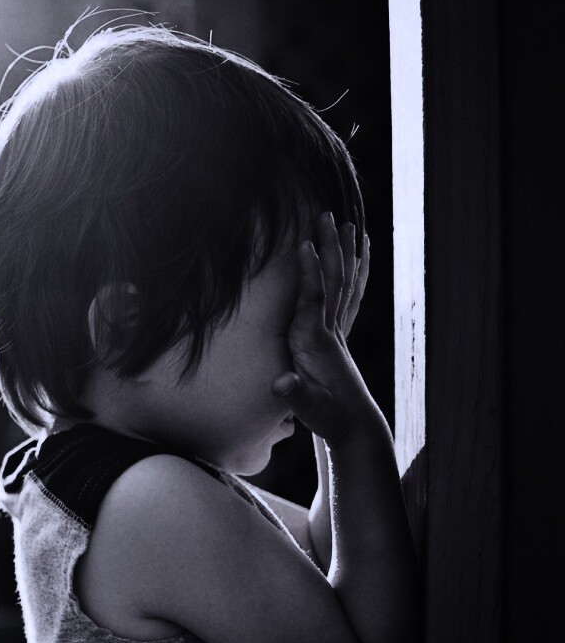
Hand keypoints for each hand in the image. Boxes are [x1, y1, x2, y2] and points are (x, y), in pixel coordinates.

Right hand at [271, 212, 378, 444]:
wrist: (354, 427)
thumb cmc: (328, 417)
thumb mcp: (308, 410)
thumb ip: (295, 395)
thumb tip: (281, 382)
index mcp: (315, 344)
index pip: (313, 301)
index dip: (310, 274)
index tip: (305, 244)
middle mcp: (330, 332)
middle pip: (332, 282)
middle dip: (330, 248)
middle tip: (326, 215)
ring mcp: (339, 332)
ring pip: (344, 284)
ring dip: (345, 253)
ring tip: (348, 223)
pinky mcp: (341, 335)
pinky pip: (350, 295)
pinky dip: (357, 271)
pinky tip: (361, 253)